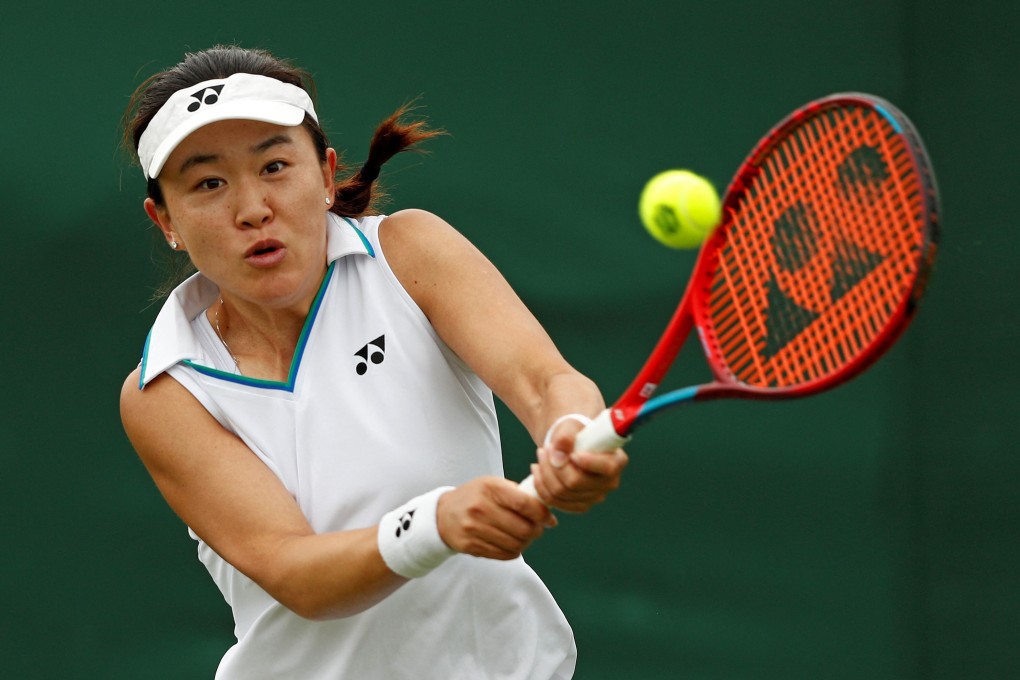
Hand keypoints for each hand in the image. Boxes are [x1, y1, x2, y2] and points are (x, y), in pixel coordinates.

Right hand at [436, 477, 555, 559]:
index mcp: (490, 487)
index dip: (542, 514)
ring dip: (526, 542)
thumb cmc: (475, 497)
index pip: (525, 504)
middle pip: (523, 528)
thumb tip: (549, 516)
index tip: (548, 518)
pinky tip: (511, 542)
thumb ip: (520, 495)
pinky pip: (504, 555)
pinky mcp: (471, 545)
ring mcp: (474, 528)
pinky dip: (513, 551)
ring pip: (515, 545)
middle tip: (537, 528)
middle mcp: (481, 508)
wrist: (443, 514)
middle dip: (536, 531)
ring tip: (524, 536)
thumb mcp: (494, 485)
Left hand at [529, 417, 628, 512]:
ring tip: (540, 455)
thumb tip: (558, 456)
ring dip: (544, 473)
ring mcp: (595, 497)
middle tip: (544, 449)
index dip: (588, 462)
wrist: (572, 445)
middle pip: (575, 482)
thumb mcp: (571, 426)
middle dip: (554, 465)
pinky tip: (537, 471)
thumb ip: (565, 437)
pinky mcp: (579, 505)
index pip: (607, 467)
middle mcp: (610, 482)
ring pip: (561, 492)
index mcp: (617, 461)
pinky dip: (541, 486)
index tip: (573, 454)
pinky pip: (555, 501)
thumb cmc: (576, 433)